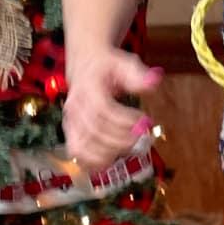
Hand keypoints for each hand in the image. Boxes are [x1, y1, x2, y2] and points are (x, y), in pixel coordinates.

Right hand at [63, 50, 163, 168]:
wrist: (86, 65)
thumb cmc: (107, 66)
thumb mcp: (124, 63)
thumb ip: (137, 75)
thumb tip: (153, 82)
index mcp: (87, 88)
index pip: (102, 110)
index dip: (124, 121)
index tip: (144, 119)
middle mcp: (74, 107)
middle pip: (95, 132)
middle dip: (121, 138)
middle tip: (142, 133)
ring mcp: (70, 122)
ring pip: (83, 148)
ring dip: (109, 153)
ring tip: (129, 145)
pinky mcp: (71, 134)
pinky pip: (78, 155)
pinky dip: (94, 162)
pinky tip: (113, 156)